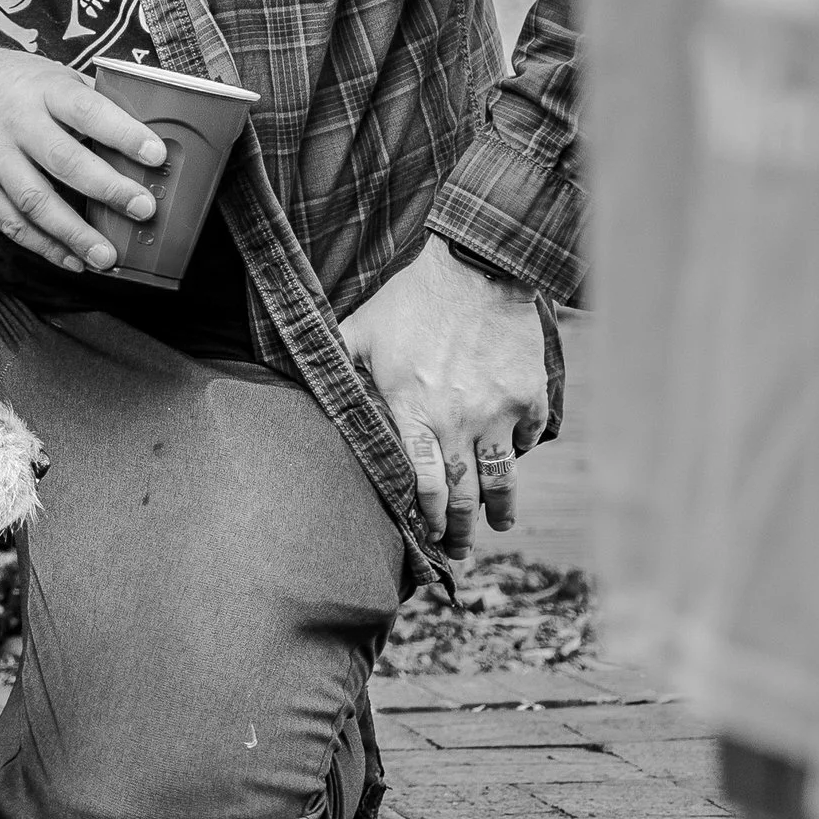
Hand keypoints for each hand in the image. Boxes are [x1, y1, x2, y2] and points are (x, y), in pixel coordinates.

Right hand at [0, 46, 164, 273]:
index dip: (122, 134)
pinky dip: (43, 246)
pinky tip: (72, 259)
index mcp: (44, 90)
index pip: (87, 111)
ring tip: (106, 256)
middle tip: (141, 209)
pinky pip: (11, 222)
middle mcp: (16, 123)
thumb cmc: (19, 84)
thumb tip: (143, 137)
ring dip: (74, 233)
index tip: (155, 155)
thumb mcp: (55, 75)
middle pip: (63, 160)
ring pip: (35, 201)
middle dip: (107, 189)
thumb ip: (93, 103)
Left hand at [338, 236, 547, 559]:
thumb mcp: (358, 330)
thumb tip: (288, 374)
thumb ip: (331, 364)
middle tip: (458, 553)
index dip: (424, 518)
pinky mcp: (529, 395)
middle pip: (462, 494)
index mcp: (413, 411)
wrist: (476, 265)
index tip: (425, 536)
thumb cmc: (408, 298)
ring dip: (501, 508)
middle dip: (460, 531)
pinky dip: (523, 452)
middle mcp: (458, 421)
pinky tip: (516, 460)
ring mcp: (498, 411)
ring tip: (500, 525)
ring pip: (502, 479)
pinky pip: (530, 437)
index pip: (421, 485)